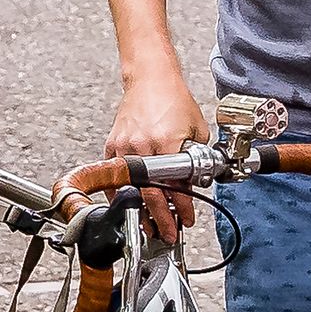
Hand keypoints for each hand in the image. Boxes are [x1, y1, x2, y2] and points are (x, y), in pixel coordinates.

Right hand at [108, 61, 202, 243]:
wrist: (151, 78)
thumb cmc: (174, 99)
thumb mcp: (197, 129)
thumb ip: (197, 157)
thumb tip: (195, 182)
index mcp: (166, 143)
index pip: (175, 186)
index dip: (182, 207)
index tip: (186, 219)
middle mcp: (143, 147)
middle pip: (150, 195)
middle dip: (160, 219)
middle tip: (167, 233)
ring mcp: (124, 147)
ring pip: (130, 190)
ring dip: (140, 211)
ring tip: (148, 225)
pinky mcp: (112, 145)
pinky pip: (115, 178)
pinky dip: (121, 193)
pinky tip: (129, 203)